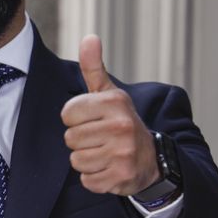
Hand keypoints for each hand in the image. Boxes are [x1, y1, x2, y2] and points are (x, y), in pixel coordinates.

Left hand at [60, 35, 158, 195]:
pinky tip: (109, 168)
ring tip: (104, 152)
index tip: (92, 119)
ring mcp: (123, 153)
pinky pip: (87, 180)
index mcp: (115, 102)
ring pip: (76, 160)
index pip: (67, 113)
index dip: (75, 118)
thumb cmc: (120, 122)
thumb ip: (94, 67)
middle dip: (80, 140)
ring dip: (86, 159)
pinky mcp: (121, 177)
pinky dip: (94, 177)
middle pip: (70, 138)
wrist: (150, 158)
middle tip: (100, 138)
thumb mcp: (109, 93)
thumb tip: (89, 37)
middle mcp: (121, 126)